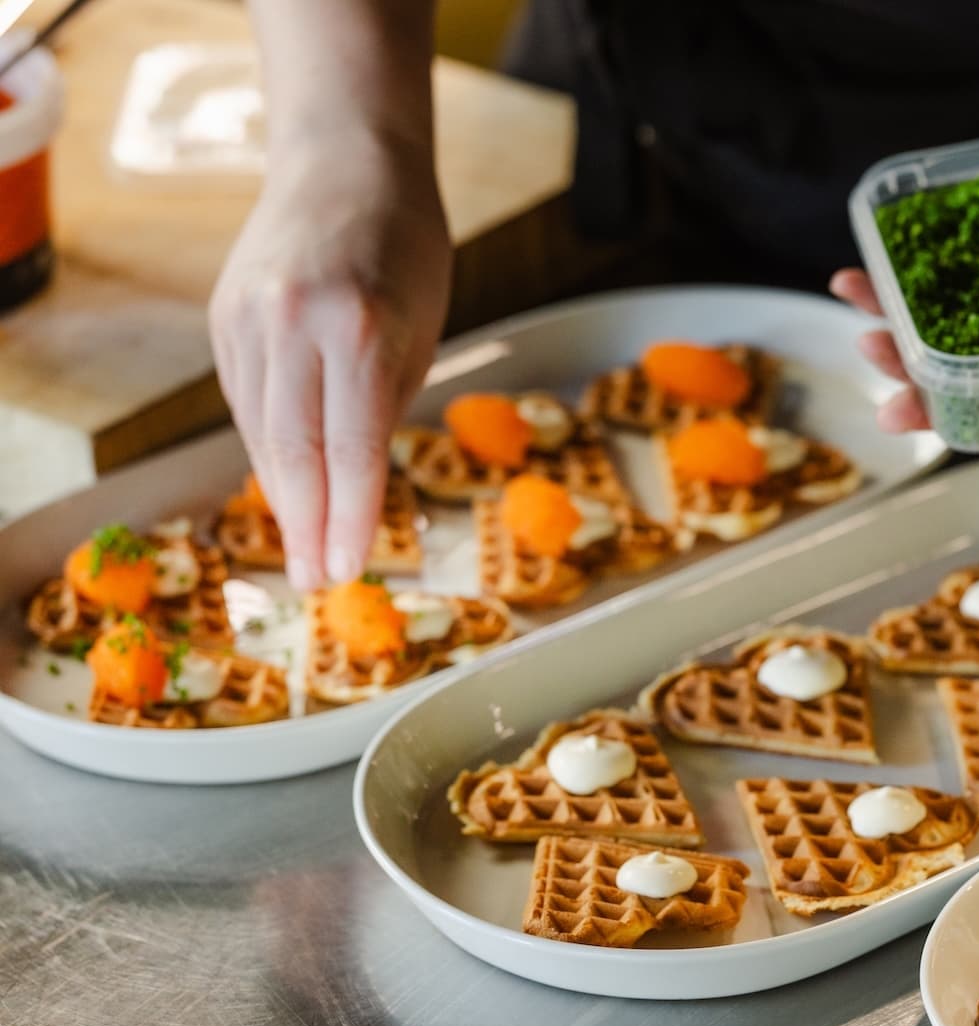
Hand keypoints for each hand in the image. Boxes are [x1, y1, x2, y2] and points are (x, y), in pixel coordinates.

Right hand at [210, 136, 450, 588]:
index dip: (348, 518)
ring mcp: (249, 319)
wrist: (342, 161)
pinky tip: (288, 486)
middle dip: (308, 527)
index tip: (347, 569)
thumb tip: (362, 485)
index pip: (352, 448)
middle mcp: (295, 324)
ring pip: (262, 432)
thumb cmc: (406, 246)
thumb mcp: (426, 326)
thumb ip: (389, 401)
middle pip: (295, 451)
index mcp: (361, 327)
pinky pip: (246, 403)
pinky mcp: (223, 319)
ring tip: (303, 551)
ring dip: (284, 499)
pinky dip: (269, 449)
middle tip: (316, 581)